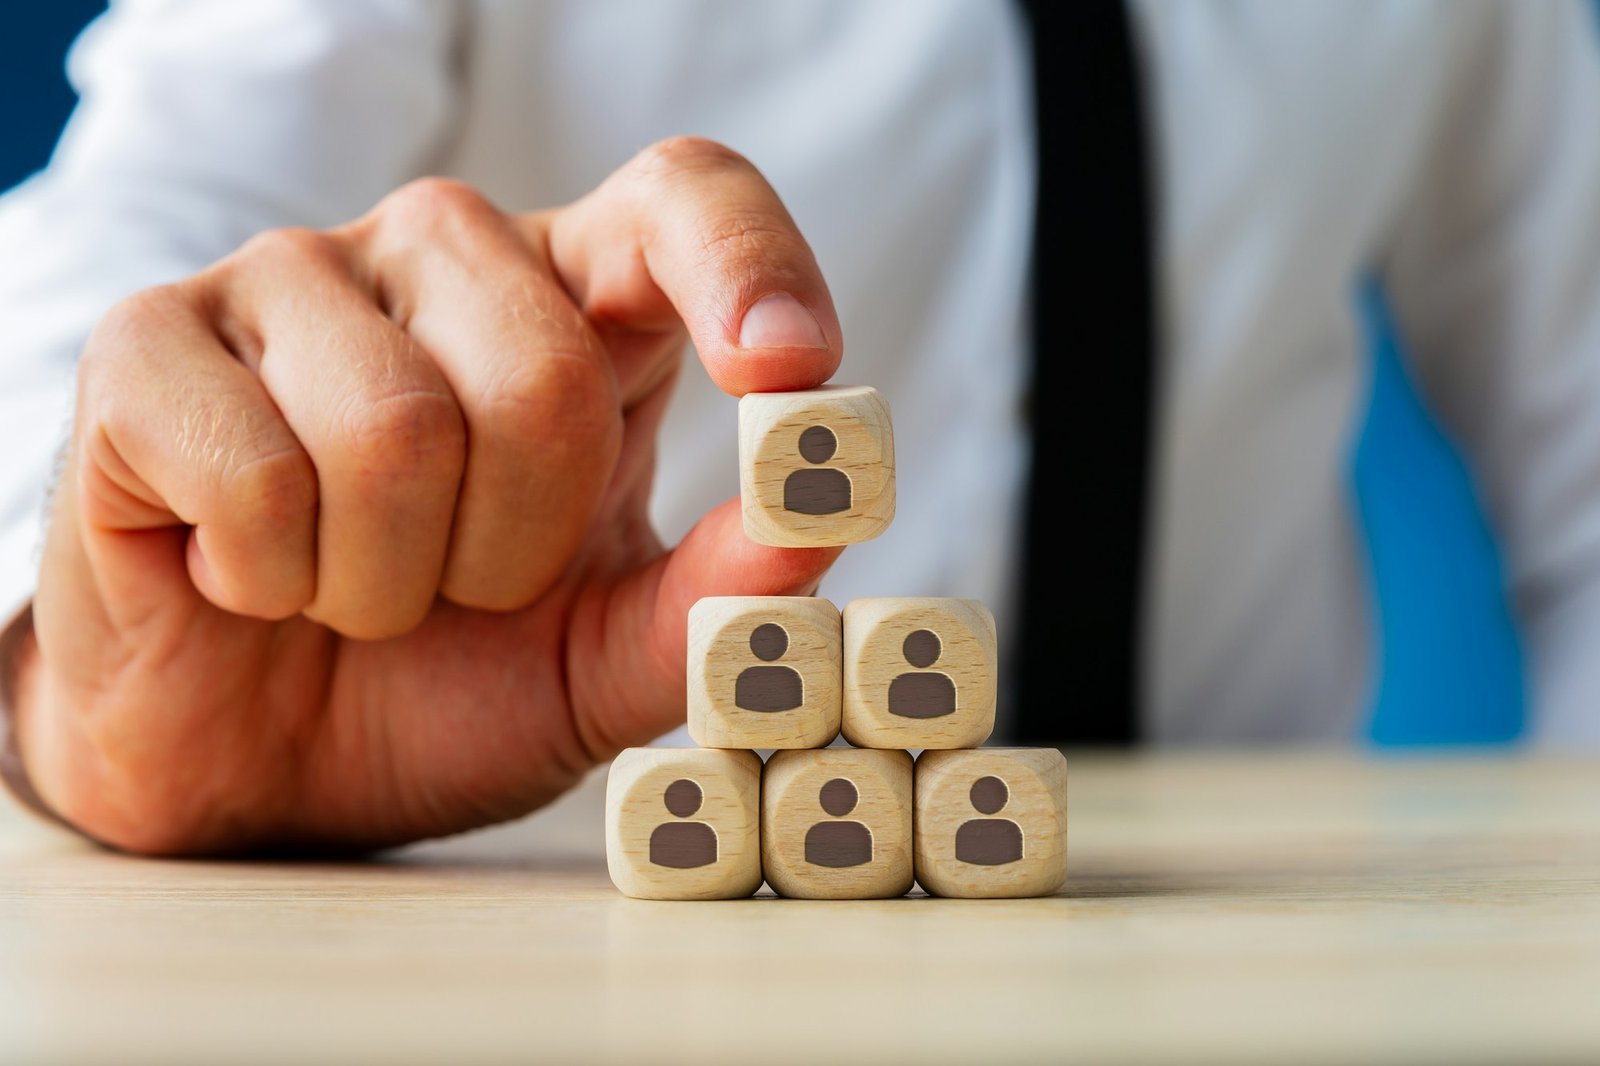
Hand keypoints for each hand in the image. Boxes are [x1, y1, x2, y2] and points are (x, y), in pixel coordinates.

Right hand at [14, 138, 843, 853]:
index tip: (790, 373)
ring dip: (394, 578)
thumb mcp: (602, 661)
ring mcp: (291, 281)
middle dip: (517, 548)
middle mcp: (441, 257)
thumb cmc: (443, 686)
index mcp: (575, 304)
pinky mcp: (150, 342)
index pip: (682, 199)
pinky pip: (261, 469)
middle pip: (545, 371)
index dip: (747, 264)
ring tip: (358, 590)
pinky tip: (254, 574)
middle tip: (462, 592)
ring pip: (397, 428)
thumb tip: (821, 517)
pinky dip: (277, 578)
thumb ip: (713, 597)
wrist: (261, 766)